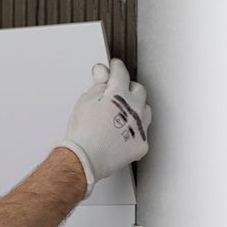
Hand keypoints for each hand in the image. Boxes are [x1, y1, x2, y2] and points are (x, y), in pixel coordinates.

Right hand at [55, 58, 151, 198]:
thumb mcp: (85, 102)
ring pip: (145, 110)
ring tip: (122, 114)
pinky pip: (142, 132)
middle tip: (117, 92)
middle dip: (128, 88)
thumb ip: (98, 84)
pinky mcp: (141, 144)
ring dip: (136, 108)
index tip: (114, 67)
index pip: (121, 73)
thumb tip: (102, 71)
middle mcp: (134, 108)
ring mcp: (140, 127)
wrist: (83, 159)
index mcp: (118, 94)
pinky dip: (134, 130)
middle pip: (138, 90)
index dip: (116, 67)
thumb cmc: (81, 133)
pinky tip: (123, 133)